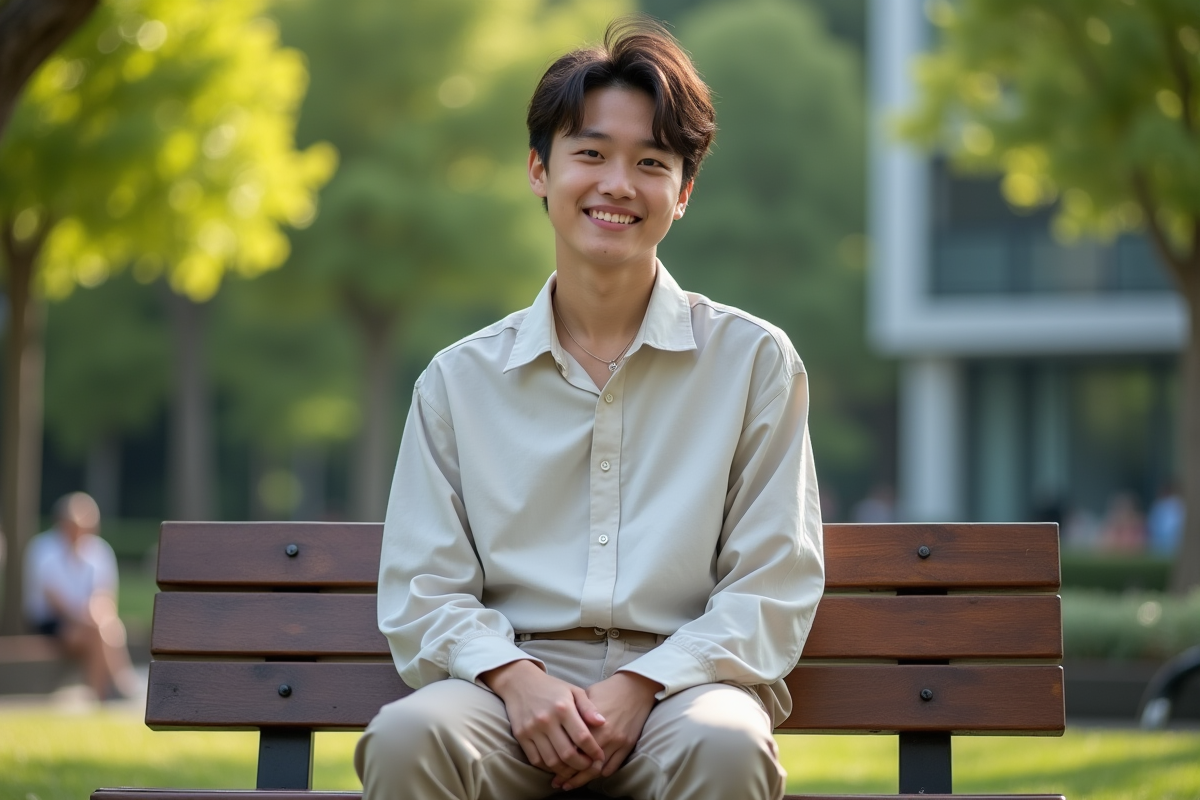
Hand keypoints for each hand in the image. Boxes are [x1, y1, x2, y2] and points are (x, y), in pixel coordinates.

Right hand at [481, 660, 606, 784]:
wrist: (520, 682)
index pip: (582, 737)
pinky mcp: (521, 736)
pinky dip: (548, 767)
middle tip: (589, 765)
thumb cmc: (552, 687)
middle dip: (582, 765)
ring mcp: (532, 729)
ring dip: (566, 770)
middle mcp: (547, 720)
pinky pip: (535, 760)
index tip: (600, 757)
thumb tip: (603, 722)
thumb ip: (588, 707)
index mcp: (563, 708)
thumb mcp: (573, 691)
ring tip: (574, 768)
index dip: (594, 751)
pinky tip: (557, 765)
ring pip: (551, 761)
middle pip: (567, 753)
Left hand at [558, 671, 661, 790]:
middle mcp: (604, 734)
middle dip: (568, 776)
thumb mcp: (585, 696)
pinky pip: (613, 767)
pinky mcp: (627, 745)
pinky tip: (591, 777)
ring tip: (569, 785)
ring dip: (582, 779)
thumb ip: (573, 714)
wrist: (635, 687)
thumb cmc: (607, 690)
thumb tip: (557, 728)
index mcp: (589, 722)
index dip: (559, 761)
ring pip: (597, 769)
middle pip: (583, 763)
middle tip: (557, 783)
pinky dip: (601, 774)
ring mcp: (617, 742)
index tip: (550, 768)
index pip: (571, 748)